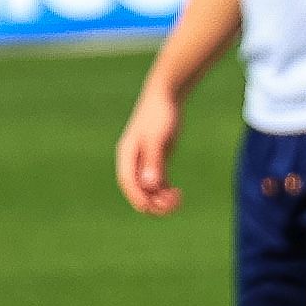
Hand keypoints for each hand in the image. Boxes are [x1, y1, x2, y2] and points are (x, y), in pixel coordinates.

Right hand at [116, 75, 191, 216]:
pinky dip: (165, 191)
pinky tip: (177, 193)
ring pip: (149, 188)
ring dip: (160, 198)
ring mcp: (145, 161)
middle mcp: (133, 161)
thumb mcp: (157, 138)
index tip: (150, 208)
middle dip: (152, 200)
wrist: (166, 97)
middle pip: (138, 189)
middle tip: (172, 204)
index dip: (137, 197)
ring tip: (178, 198)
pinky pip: (158, 183)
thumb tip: (150, 184)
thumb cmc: (159, 115)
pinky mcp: (157, 160)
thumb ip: (153, 161)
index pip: (127, 182)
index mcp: (127, 154)